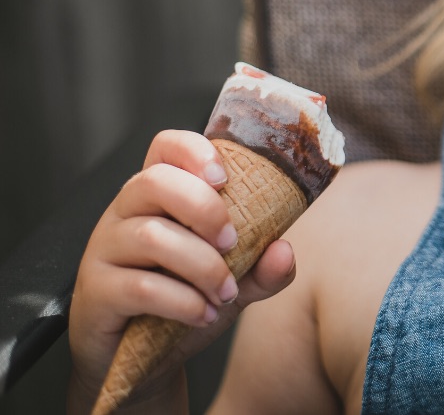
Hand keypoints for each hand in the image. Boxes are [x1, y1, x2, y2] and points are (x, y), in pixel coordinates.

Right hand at [67, 129, 296, 411]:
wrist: (140, 358)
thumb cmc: (185, 299)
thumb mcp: (233, 279)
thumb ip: (263, 265)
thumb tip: (284, 251)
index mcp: (159, 195)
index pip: (166, 147)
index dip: (195, 151)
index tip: (225, 178)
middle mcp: (126, 212)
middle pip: (155, 181)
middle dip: (204, 209)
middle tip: (231, 243)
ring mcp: (104, 250)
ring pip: (152, 236)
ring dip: (202, 266)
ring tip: (224, 292)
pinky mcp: (96, 291)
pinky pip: (141, 287)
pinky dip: (183, 302)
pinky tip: (202, 314)